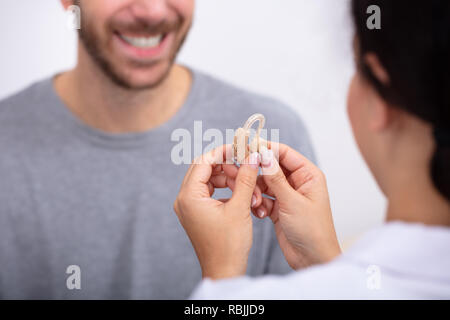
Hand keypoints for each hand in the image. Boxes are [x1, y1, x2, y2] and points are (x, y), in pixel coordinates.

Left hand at [174, 145, 260, 279]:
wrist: (224, 271)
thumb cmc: (229, 245)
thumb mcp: (240, 207)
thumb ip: (245, 178)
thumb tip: (252, 157)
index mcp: (189, 197)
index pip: (203, 162)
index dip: (222, 152)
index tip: (240, 149)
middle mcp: (184, 199)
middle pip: (204, 169)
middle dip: (228, 167)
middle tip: (247, 168)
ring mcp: (189, 207)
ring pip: (210, 180)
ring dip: (230, 180)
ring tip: (249, 190)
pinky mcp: (197, 213)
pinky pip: (211, 192)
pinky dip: (226, 190)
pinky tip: (242, 197)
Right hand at [223, 143, 340, 269]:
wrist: (312, 260)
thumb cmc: (313, 231)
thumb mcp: (292, 202)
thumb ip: (275, 178)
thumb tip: (264, 155)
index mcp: (308, 175)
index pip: (285, 153)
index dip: (266, 148)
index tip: (247, 146)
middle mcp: (298, 183)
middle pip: (272, 167)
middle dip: (258, 173)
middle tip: (243, 174)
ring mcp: (287, 195)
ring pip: (265, 184)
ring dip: (257, 191)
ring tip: (256, 202)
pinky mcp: (279, 208)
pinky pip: (263, 198)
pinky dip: (258, 203)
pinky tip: (259, 213)